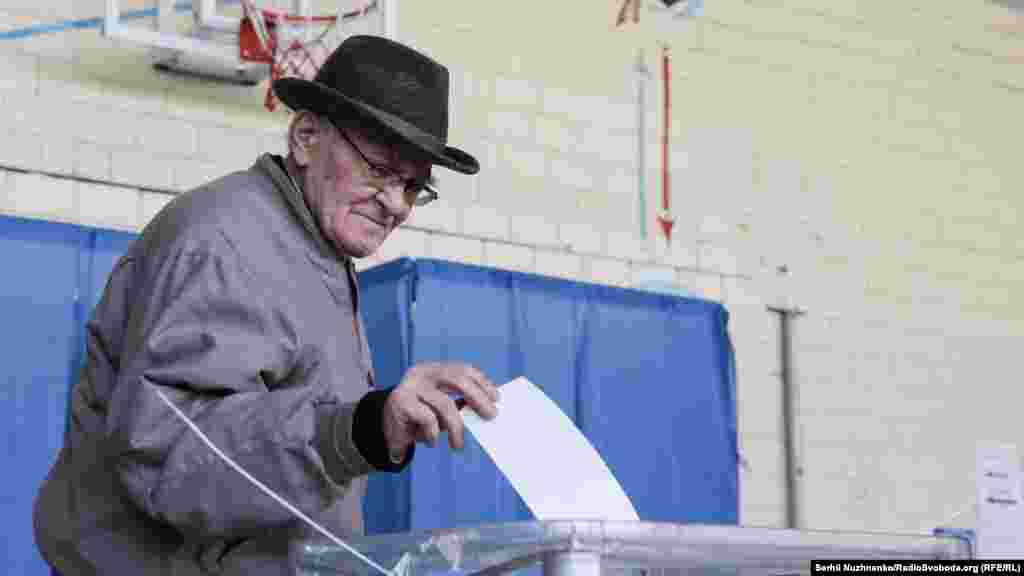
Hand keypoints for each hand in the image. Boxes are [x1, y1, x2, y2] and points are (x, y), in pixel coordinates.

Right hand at [382, 363, 498, 457]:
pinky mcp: (401, 401)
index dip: (482, 381)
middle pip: (457, 378)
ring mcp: (410, 385)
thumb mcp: (441, 408)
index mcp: (434, 369)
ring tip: (458, 445)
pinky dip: (434, 433)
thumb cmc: (419, 418)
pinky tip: (432, 441)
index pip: (463, 369)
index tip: (496, 397)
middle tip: (491, 415)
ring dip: (457, 427)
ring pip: (445, 404)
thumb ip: (459, 404)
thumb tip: (487, 408)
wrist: (385, 430)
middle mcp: (422, 372)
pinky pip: (428, 418)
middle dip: (478, 397)